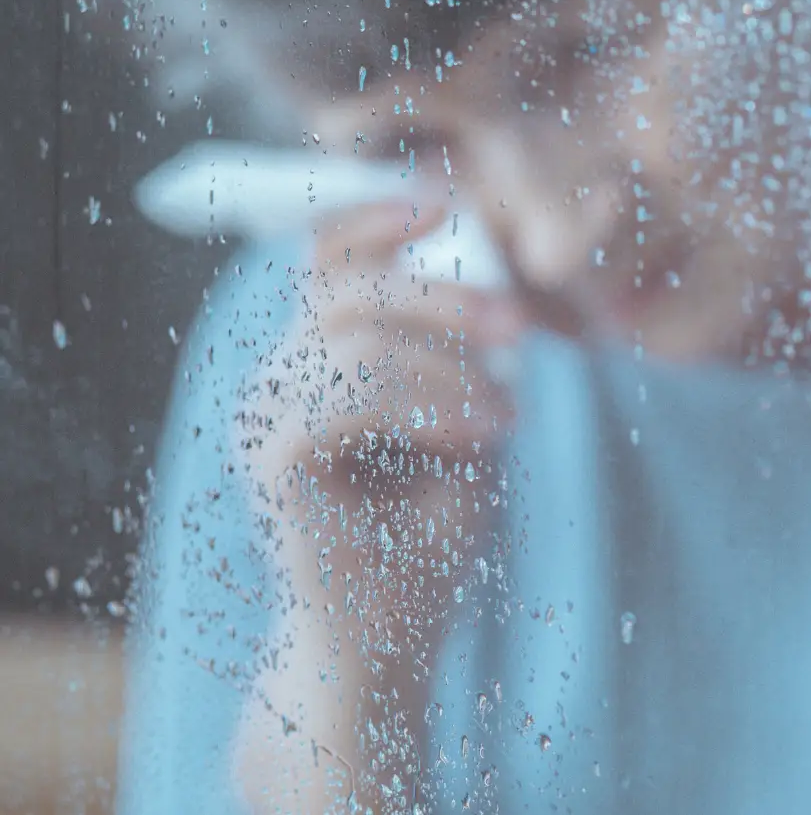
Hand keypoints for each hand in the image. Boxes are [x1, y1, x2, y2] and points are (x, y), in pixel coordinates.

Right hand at [231, 201, 522, 814]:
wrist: (392, 638)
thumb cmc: (426, 534)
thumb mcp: (464, 422)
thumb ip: (463, 354)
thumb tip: (492, 278)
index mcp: (315, 362)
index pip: (326, 260)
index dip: (376, 218)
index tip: (444, 201)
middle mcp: (278, 380)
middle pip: (342, 282)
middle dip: (438, 290)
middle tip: (516, 324)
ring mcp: (265, 416)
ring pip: (356, 337)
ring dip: (446, 364)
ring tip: (500, 416)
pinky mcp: (274, 457)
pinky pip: (349, 391)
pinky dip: (427, 401)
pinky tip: (476, 433)